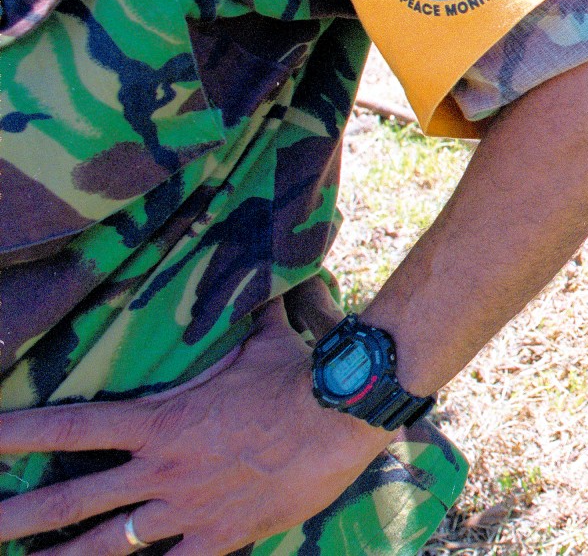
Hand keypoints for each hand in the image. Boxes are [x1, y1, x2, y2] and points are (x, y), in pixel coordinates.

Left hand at [0, 301, 393, 554]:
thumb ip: (242, 317)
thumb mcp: (261, 340)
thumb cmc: (297, 376)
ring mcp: (185, 510)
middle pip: (69, 500)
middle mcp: (160, 471)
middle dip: (14, 517)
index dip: (16, 434)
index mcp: (160, 423)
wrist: (338, 419)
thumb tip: (253, 277)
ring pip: (106, 547)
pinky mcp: (218, 538)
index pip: (71, 427)